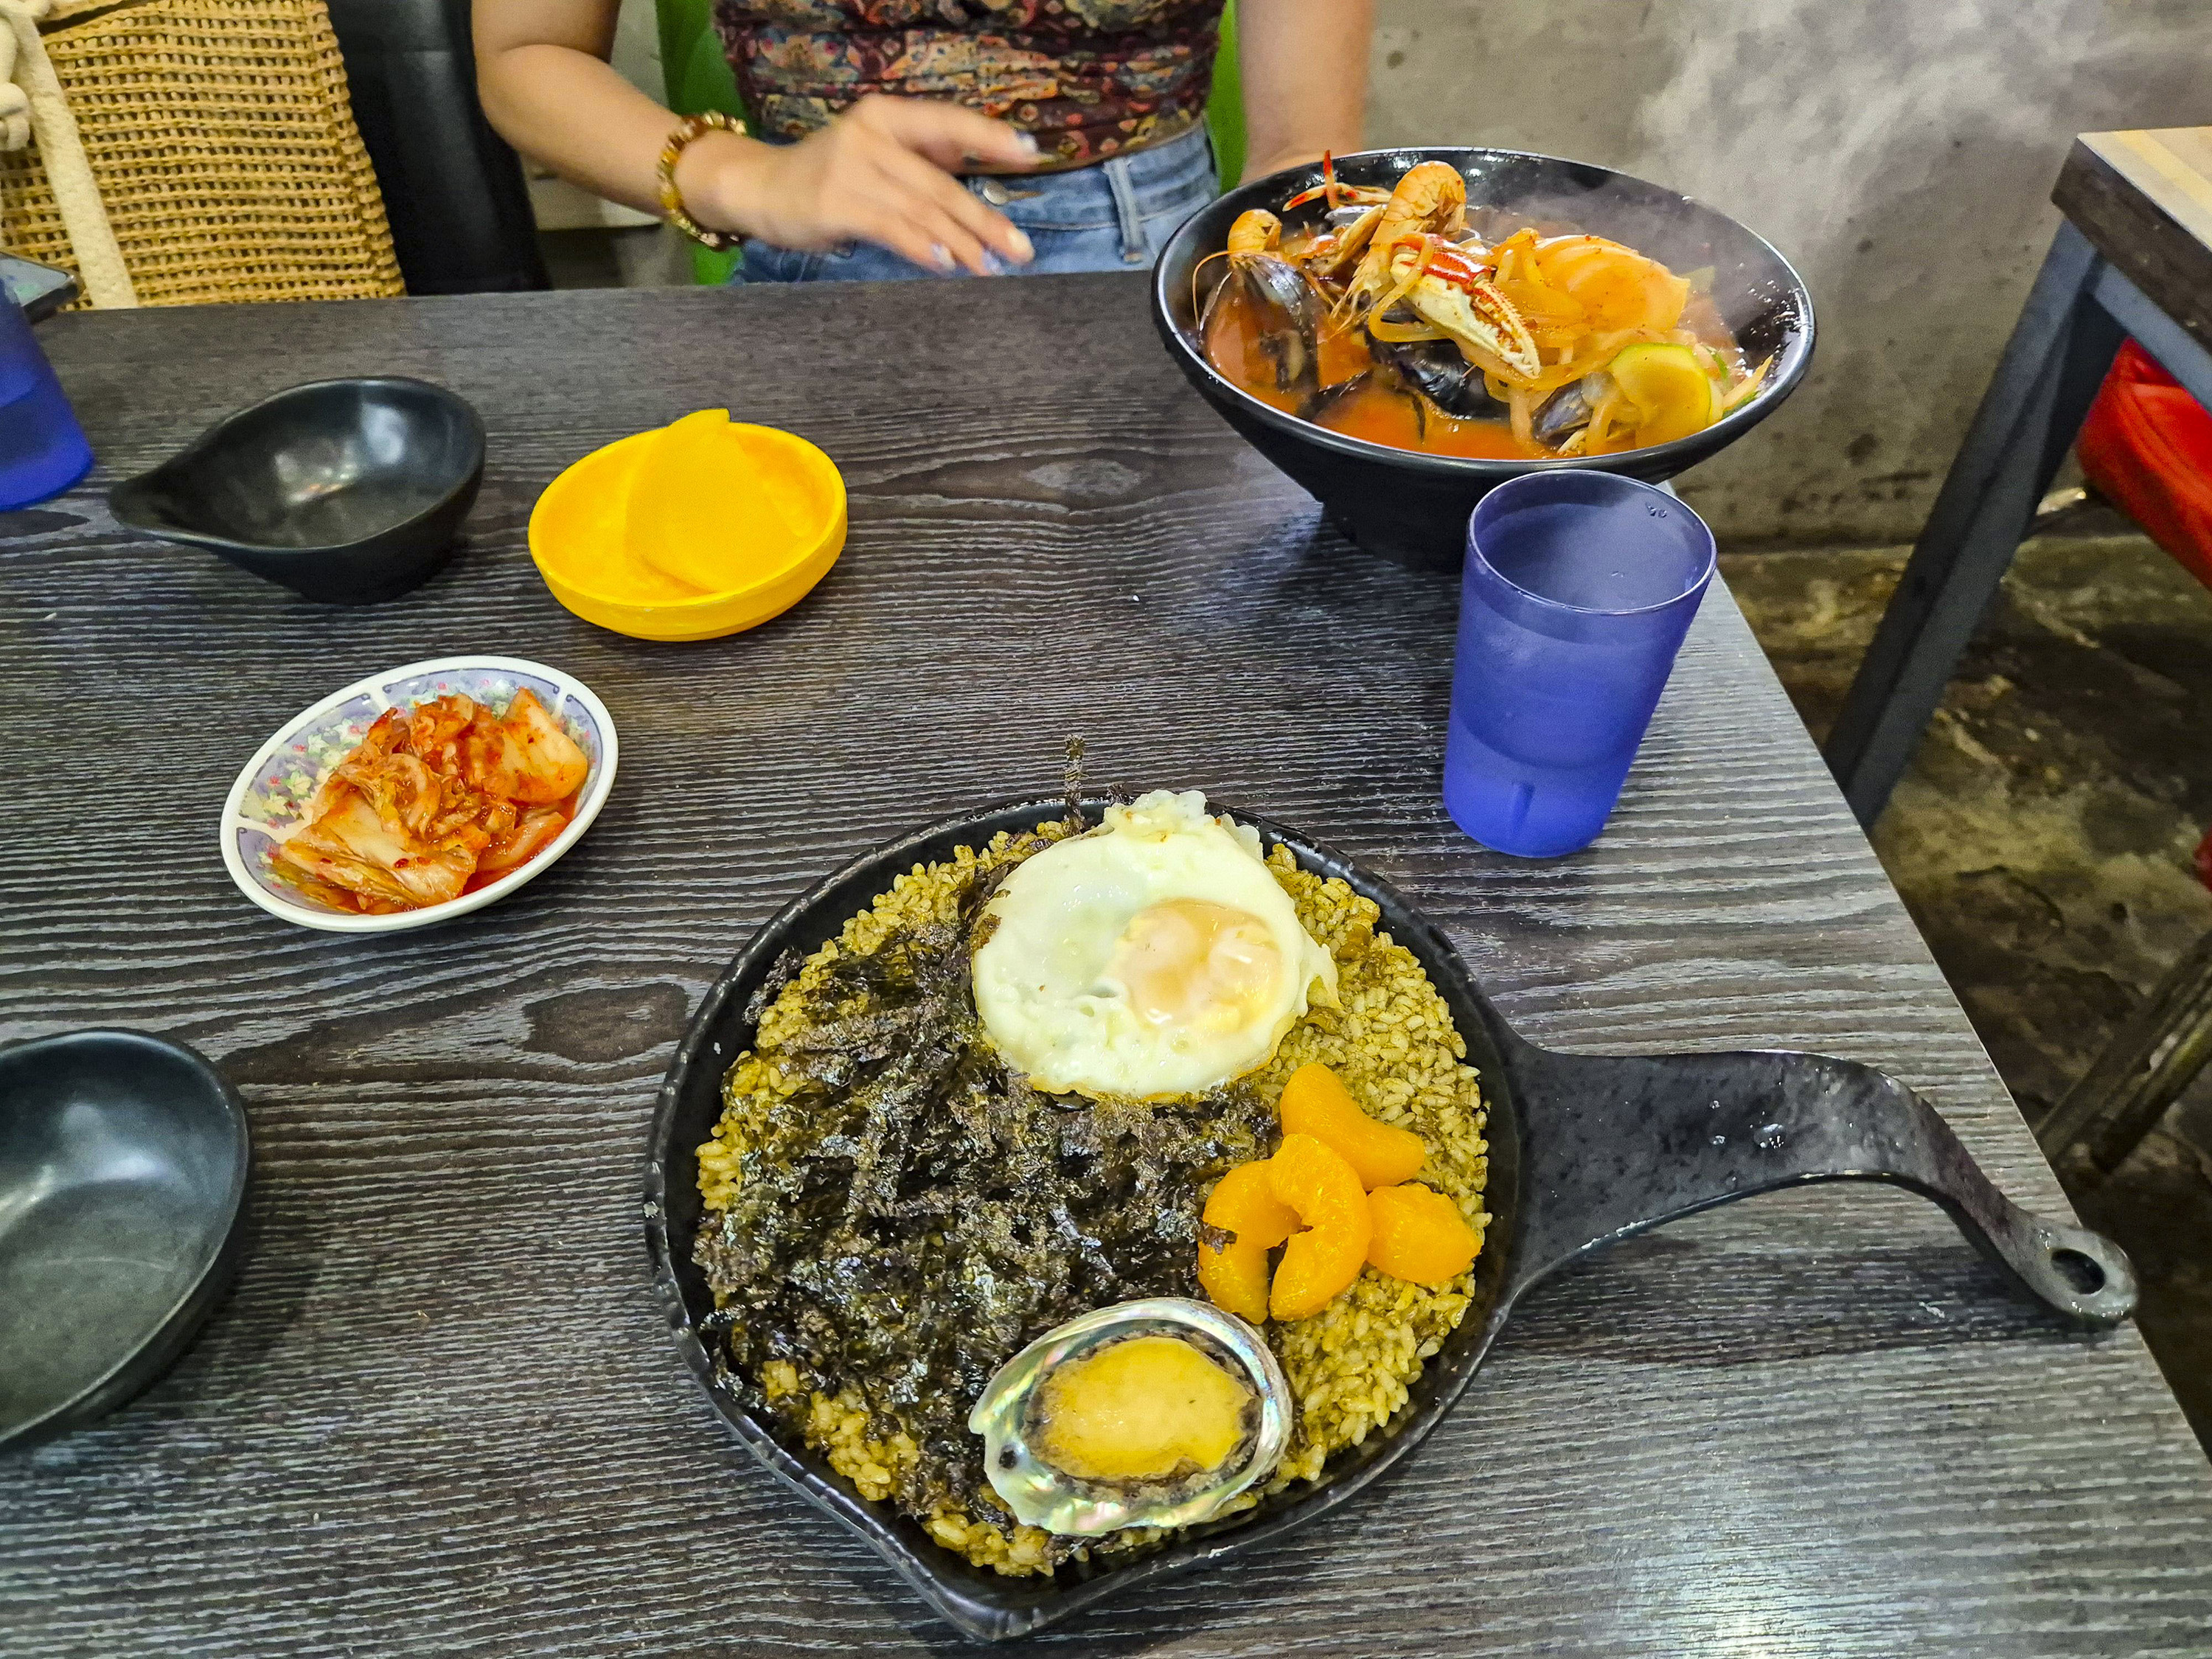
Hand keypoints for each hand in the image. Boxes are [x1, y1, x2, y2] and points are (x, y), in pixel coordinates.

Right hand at [686, 95, 1039, 274]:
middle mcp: (871, 134)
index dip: (991, 137)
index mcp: (886, 116)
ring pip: (922, 209)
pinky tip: (945, 265)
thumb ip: (921, 158)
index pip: (949, 123)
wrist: (759, 187)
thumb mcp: (876, 153)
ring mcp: (851, 168)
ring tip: (990, 268)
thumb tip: (980, 171)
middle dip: (984, 218)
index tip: (1032, 154)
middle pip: (941, 182)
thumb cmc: (828, 176)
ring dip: (961, 242)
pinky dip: (922, 248)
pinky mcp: (836, 203)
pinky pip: (892, 228)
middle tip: (1019, 249)